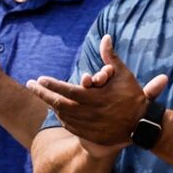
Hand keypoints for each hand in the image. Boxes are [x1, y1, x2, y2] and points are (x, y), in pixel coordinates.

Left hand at [28, 35, 168, 148]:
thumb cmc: (133, 97)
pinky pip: (70, 126)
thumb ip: (111, 57)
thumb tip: (106, 37)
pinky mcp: (89, 135)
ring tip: (44, 96)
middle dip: (42, 94)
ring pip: (62, 115)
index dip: (51, 84)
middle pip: (58, 103)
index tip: (39, 79)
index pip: (65, 90)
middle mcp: (88, 113)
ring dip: (51, 105)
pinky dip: (62, 118)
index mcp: (94, 97)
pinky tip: (58, 110)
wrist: (142, 124)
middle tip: (30, 86)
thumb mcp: (123, 75)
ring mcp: (87, 126)